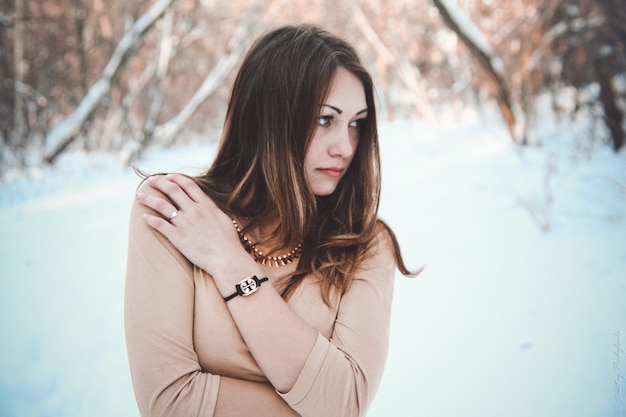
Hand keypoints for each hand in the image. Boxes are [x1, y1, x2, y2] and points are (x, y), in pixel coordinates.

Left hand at [136, 174, 251, 276]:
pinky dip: (150, 219)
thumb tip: (208, 206)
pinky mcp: (177, 237)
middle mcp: (194, 210)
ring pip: (161, 205)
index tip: (168, 177)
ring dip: (148, 198)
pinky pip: (159, 224)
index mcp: (206, 205)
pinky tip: (143, 217)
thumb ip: (213, 210)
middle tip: (150, 181)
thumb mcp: (223, 219)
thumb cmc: (229, 243)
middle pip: (172, 190)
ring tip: (139, 195)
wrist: (227, 259)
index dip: (176, 178)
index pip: (188, 185)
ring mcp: (185, 223)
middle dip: (159, 183)